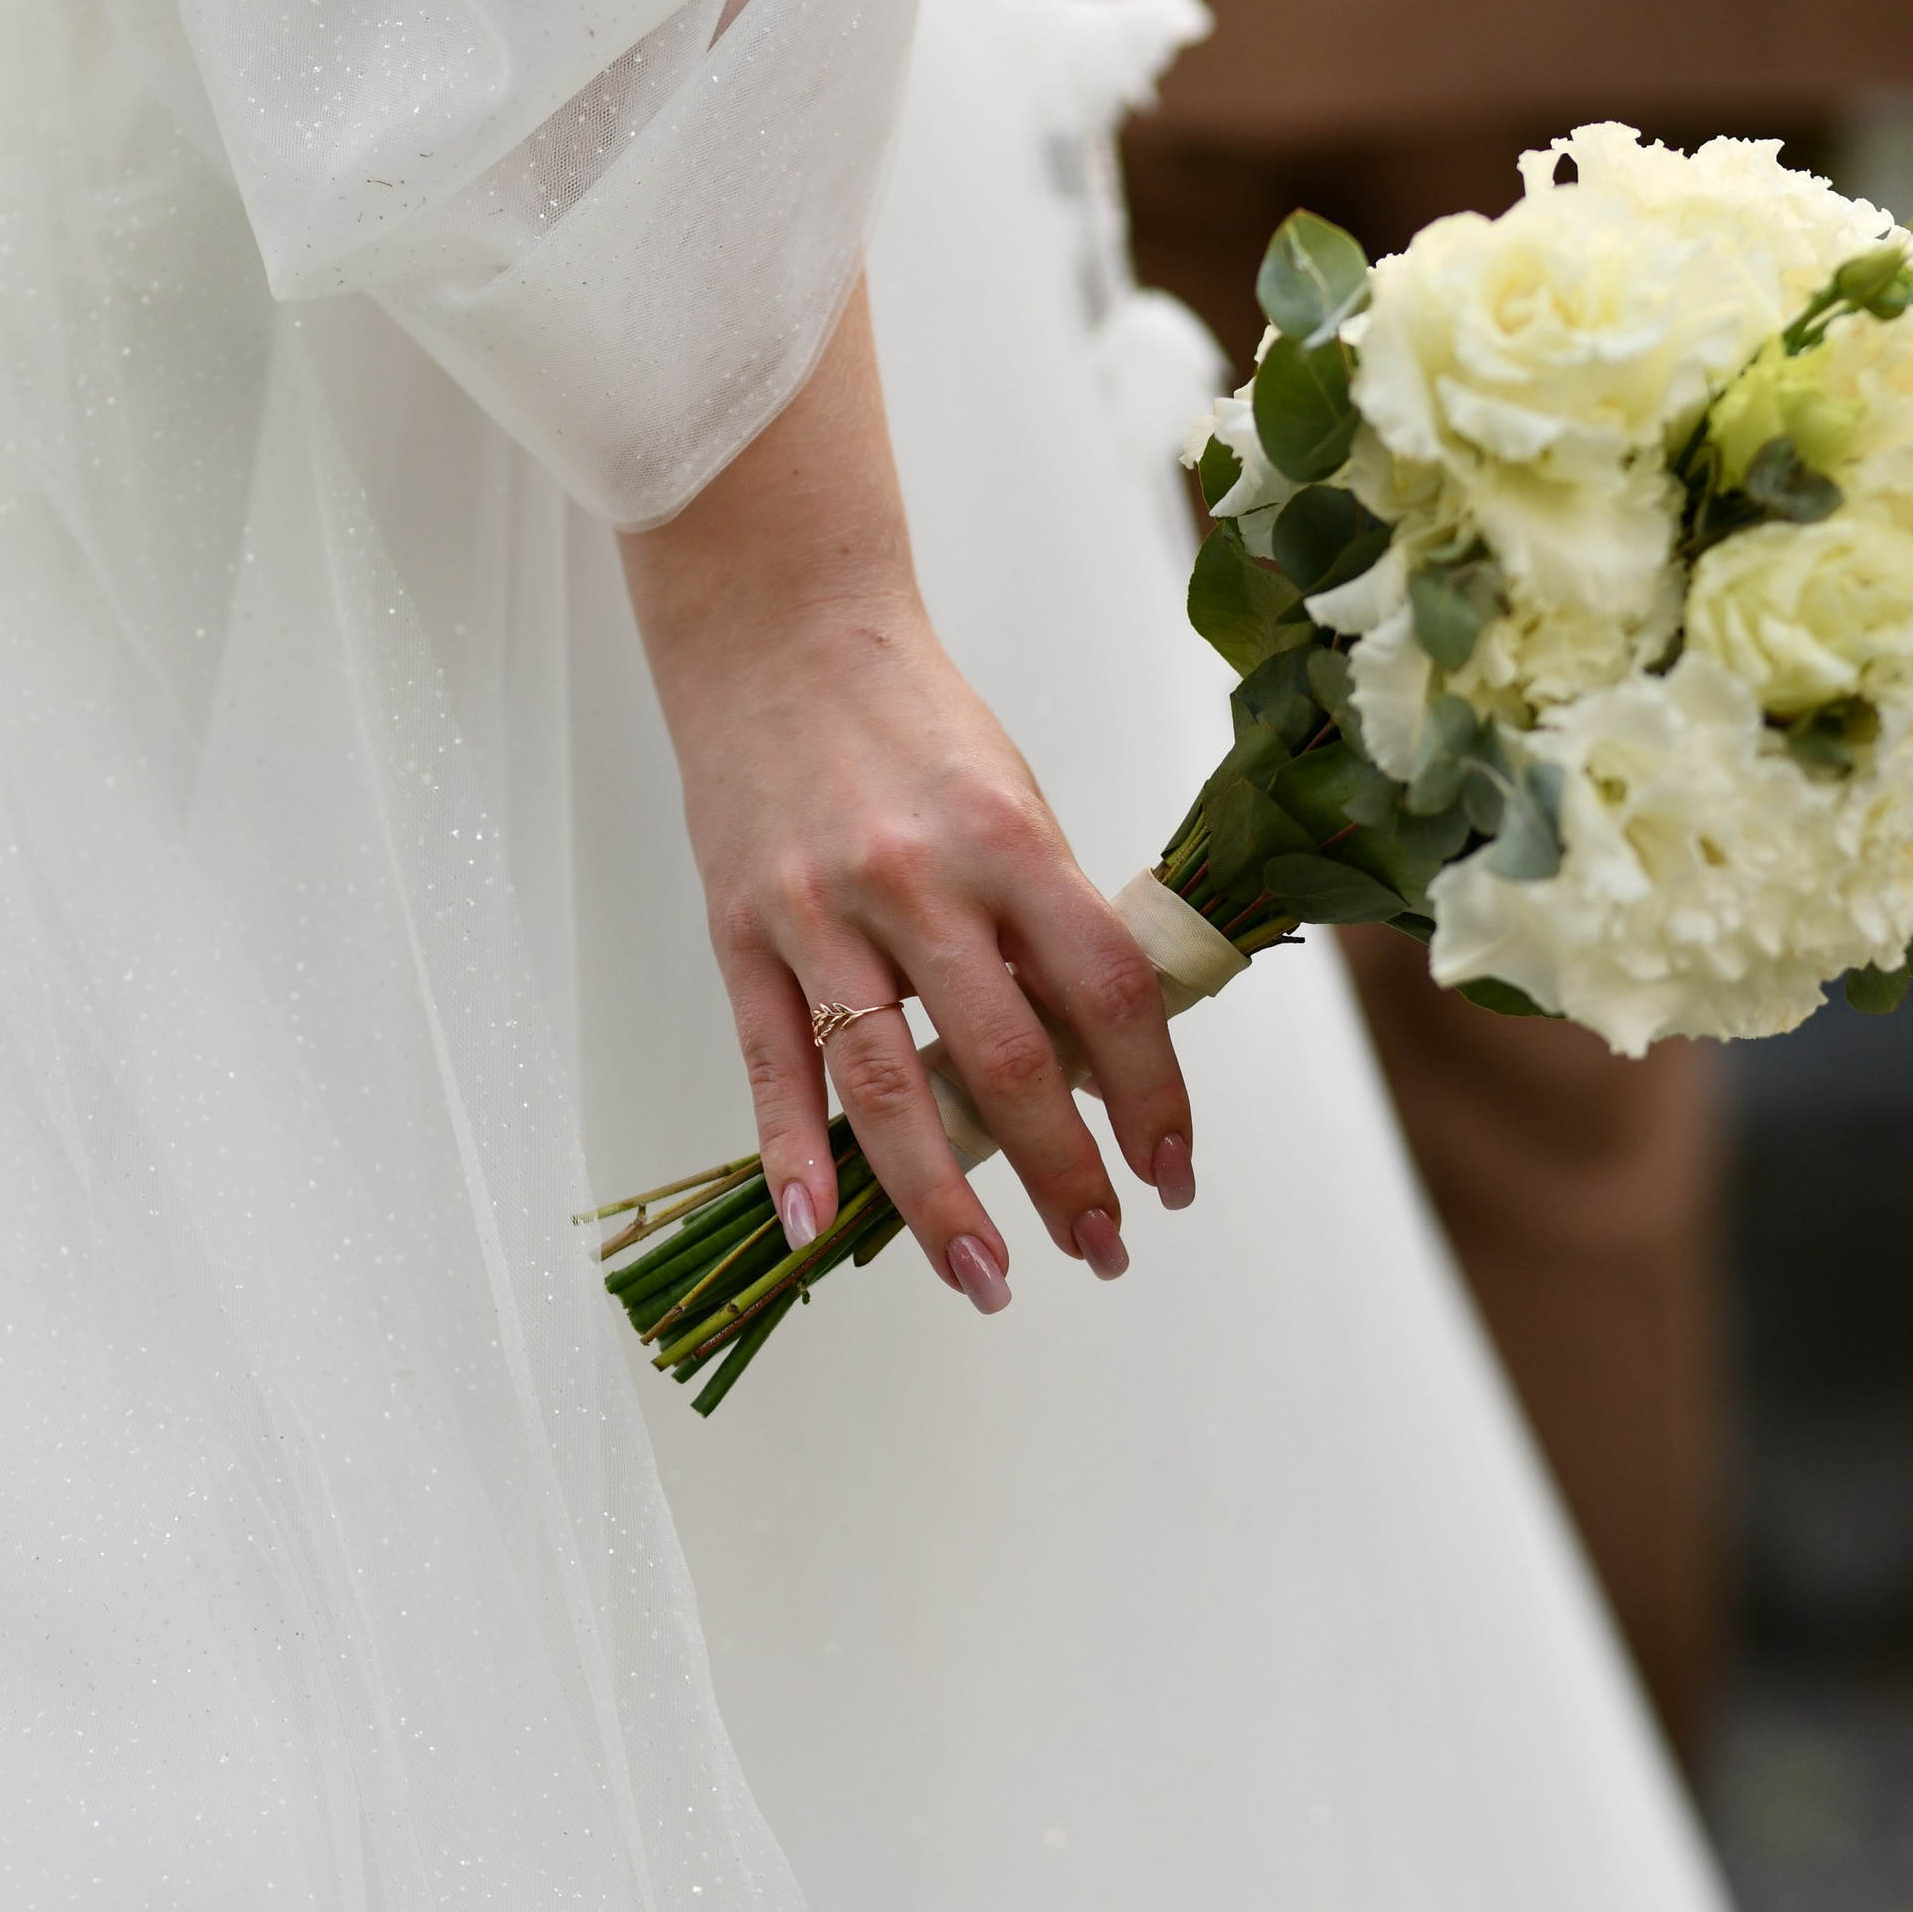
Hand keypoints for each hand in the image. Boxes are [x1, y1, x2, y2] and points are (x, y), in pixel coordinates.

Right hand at [619, 285, 1195, 1309]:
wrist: (774, 630)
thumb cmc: (915, 727)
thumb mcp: (1013, 805)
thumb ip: (1050, 926)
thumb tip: (1102, 1069)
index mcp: (1010, 840)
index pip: (1106, 994)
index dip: (1152, 1097)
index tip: (1174, 1176)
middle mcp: (916, 880)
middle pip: (1004, 1059)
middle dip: (1063, 1174)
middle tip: (1101, 1251)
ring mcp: (818, 911)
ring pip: (885, 1086)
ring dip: (939, 1202)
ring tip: (986, 1281)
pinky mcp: (738, 931)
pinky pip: (770, 1063)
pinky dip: (793, 1155)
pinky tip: (816, 1233)